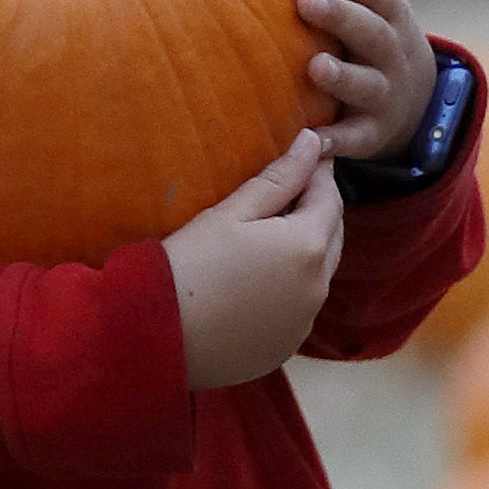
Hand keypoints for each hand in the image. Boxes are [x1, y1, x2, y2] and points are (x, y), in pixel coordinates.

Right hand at [169, 126, 341, 387]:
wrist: (157, 336)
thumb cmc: (189, 264)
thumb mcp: (232, 213)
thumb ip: (279, 178)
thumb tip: (314, 142)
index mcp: (308, 247)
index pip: (331, 199)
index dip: (320, 175)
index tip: (307, 158)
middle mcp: (318, 287)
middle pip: (332, 237)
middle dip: (317, 212)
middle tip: (288, 194)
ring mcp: (305, 321)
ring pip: (319, 275)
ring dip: (306, 252)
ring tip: (271, 237)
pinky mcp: (287, 347)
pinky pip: (300, 308)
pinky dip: (291, 289)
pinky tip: (258, 282)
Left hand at [296, 0, 437, 162]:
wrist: (414, 94)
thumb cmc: (375, 15)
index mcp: (386, 3)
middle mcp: (391, 46)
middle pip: (372, 29)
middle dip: (342, 14)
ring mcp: (385, 91)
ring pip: (368, 84)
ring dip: (343, 76)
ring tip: (312, 65)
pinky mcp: (372, 133)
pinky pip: (357, 140)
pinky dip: (336, 142)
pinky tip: (311, 143)